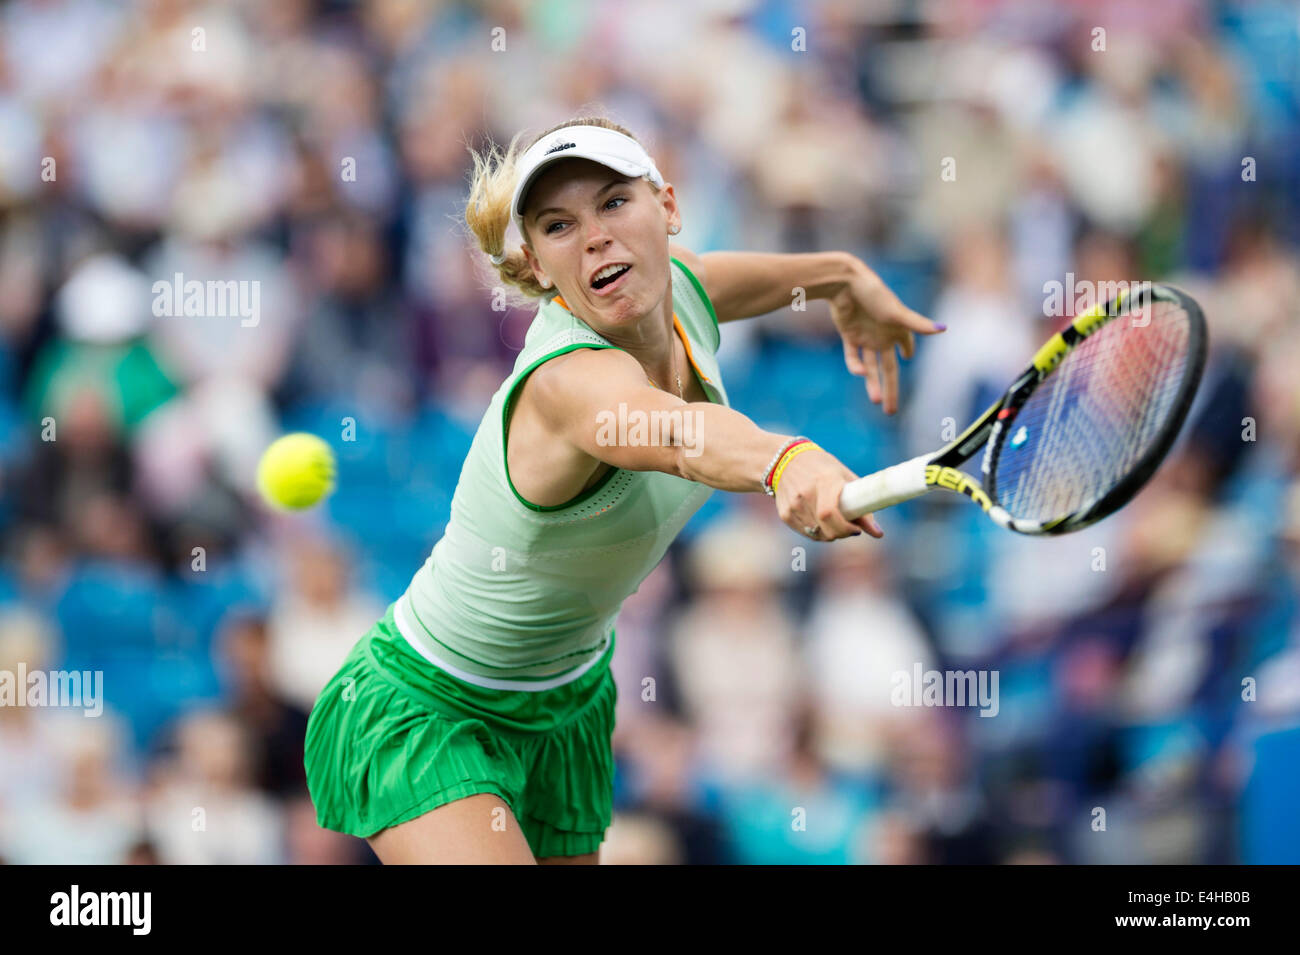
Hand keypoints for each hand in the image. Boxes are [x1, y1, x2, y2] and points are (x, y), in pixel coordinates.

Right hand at [774, 446, 883, 541]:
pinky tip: (820, 520)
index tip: (856, 529)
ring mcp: (793, 505)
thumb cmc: (821, 467)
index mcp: (824, 481)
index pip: (830, 513)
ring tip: (834, 521)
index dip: (845, 528)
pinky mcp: (785, 514)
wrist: (785, 459)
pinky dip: (817, 532)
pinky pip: (806, 532)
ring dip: (830, 533)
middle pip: (825, 528)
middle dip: (841, 534)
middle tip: (849, 528)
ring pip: (816, 534)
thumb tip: (878, 533)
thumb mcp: (843, 477)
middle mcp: (806, 494)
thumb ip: (861, 504)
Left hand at [828, 263, 944, 414]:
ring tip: (876, 401)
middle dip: (890, 388)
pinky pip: (852, 356)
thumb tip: (943, 329)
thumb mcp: (897, 312)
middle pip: (887, 368)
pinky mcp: (849, 335)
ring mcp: (865, 336)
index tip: (908, 357)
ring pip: (870, 366)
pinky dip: (855, 365)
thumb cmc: (874, 293)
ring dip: (872, 384)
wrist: (844, 283)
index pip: (906, 344)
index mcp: (897, 328)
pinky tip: (860, 371)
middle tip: (891, 412)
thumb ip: (918, 325)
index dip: (908, 350)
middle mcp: (882, 334)